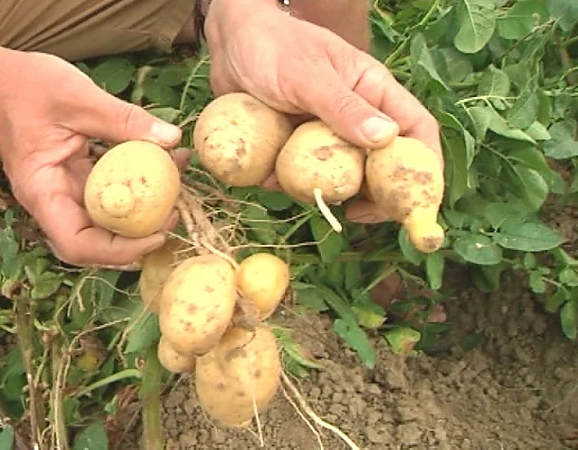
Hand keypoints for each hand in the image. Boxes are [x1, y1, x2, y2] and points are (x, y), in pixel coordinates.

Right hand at [0, 49, 187, 266]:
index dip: (120, 250)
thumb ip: (124, 120)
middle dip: (138, 236)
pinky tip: (162, 163)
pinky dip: (134, 184)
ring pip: (105, 219)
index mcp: (42, 192)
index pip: (79, 244)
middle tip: (175, 214)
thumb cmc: (25, 86)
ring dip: (141, 211)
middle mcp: (52, 201)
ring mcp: (64, 191)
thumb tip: (172, 138)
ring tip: (176, 188)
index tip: (156, 234)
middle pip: (96, 241)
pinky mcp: (76, 178)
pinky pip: (108, 193)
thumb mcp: (78, 97)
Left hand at [204, 0, 442, 222]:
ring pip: (338, 176)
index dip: (423, 168)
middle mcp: (354, 116)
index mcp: (373, 92)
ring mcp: (323, 133)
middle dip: (371, 194)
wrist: (229, 41)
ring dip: (321, 190)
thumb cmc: (273, 45)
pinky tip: (266, 176)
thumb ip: (343, 107)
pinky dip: (284, 183)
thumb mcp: (308, 76)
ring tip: (300, 190)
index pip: (416, 131)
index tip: (412, 201)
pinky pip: (297, 175)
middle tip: (352, 213)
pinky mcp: (293, 145)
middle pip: (380, 165)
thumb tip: (386, 139)